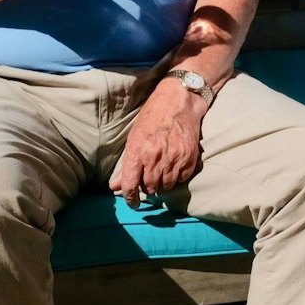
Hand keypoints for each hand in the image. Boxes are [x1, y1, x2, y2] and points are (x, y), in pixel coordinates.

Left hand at [109, 81, 205, 207]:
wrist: (179, 101)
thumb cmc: (153, 117)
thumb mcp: (133, 138)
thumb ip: (126, 165)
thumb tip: (115, 186)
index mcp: (138, 152)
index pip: (130, 185)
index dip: (130, 198)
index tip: (133, 203)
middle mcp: (155, 157)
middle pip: (150, 188)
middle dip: (148, 187)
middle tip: (148, 178)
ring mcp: (174, 158)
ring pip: (166, 186)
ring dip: (162, 183)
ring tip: (161, 171)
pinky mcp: (189, 158)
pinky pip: (181, 179)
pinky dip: (177, 177)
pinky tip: (174, 166)